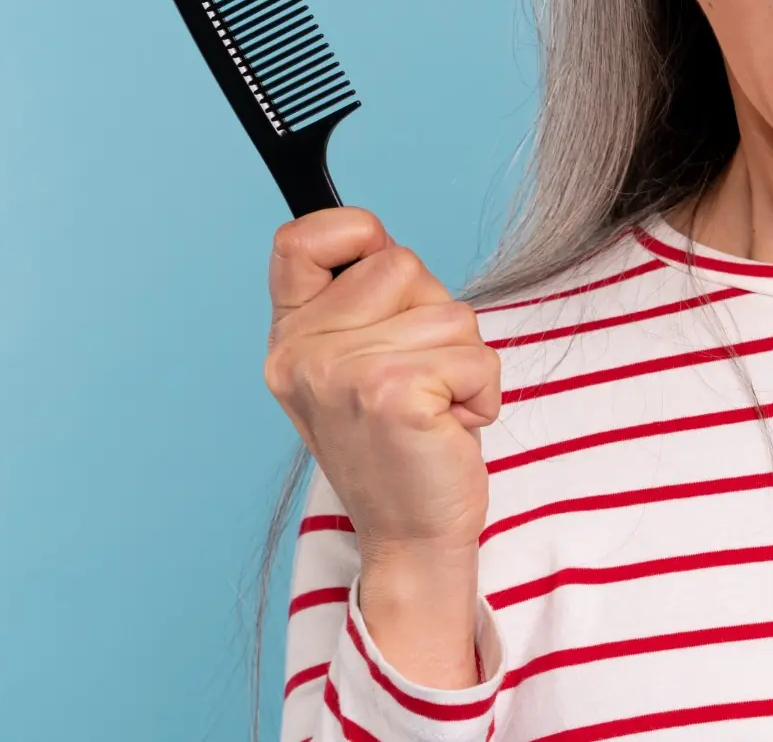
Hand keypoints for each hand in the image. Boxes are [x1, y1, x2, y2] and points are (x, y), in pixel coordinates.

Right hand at [263, 207, 499, 687]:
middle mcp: (300, 353)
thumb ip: (363, 304)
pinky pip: (476, 356)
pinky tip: (451, 429)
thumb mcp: (359, 365)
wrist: (410, 538)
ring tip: (436, 409)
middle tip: (421, 379)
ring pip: (452, 313)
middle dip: (436, 315)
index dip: (354, 233)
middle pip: (403, 264)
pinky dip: (483, 392)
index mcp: (289, 337)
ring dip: (465, 361)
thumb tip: (379, 238)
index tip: (378, 274)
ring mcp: (341, 372)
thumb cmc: (403, 443)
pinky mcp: (390, 394)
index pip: (301, 237)